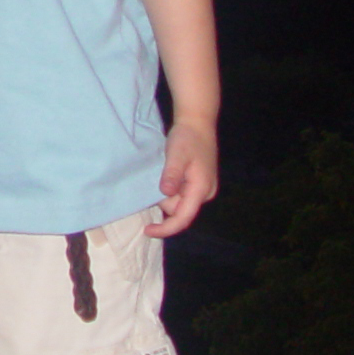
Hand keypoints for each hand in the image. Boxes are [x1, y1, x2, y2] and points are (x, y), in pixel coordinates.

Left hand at [144, 116, 217, 236]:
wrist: (198, 123)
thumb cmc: (187, 138)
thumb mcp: (177, 154)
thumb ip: (172, 175)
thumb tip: (167, 194)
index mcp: (201, 189)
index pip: (183, 218)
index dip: (166, 228)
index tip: (148, 231)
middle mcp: (205, 193)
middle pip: (179, 210)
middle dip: (164, 199)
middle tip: (159, 175)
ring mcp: (203, 189)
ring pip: (179, 202)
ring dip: (167, 193)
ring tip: (164, 171)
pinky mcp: (199, 184)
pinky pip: (181, 195)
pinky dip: (171, 188)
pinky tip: (168, 174)